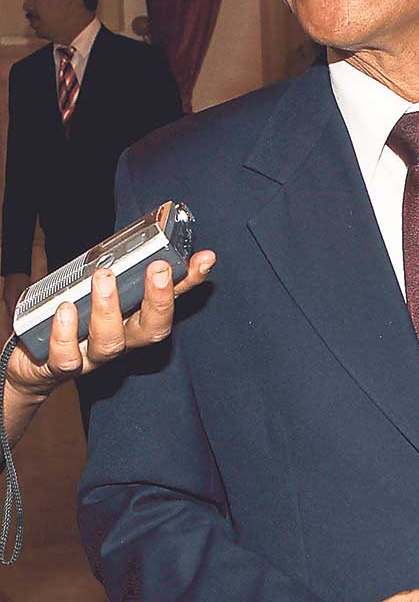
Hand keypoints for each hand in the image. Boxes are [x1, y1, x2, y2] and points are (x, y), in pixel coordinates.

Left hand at [1, 252, 214, 447]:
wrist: (31, 360)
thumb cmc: (69, 316)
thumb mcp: (91, 286)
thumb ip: (110, 266)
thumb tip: (128, 235)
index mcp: (135, 316)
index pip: (173, 297)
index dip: (191, 280)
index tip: (205, 258)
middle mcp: (122, 339)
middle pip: (152, 329)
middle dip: (160, 299)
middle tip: (158, 268)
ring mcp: (94, 355)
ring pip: (112, 343)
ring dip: (109, 309)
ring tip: (103, 278)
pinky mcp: (62, 366)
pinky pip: (68, 358)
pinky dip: (67, 334)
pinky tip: (65, 311)